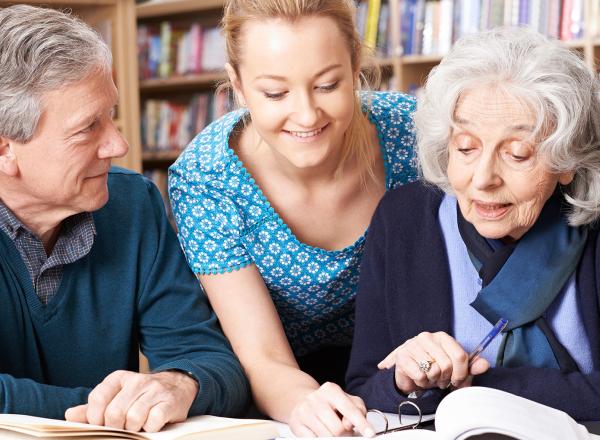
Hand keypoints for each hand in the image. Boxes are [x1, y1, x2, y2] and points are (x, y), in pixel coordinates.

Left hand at [65, 370, 198, 431]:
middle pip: (114, 413)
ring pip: (133, 418)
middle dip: (116, 427)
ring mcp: (154, 390)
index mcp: (119, 378)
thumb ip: (93, 407)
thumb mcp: (117, 396)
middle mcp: (136, 381)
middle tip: (122, 429)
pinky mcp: (169, 402)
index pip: (98, 398)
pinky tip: (152, 424)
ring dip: (134, 429)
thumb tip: (69, 415)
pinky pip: (153, 421)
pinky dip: (150, 428)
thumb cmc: (141, 396)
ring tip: (138, 426)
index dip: (95, 418)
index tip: (101, 425)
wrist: (177, 385)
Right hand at [288, 382, 374, 437]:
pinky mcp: (296, 424)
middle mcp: (316, 398)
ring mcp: (304, 411)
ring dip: (333, 438)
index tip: (369, 434)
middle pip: (339, 429)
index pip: (350, 409)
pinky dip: (320, 439)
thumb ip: (357, 410)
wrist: (302, 401)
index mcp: (331, 390)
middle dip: (345, 435)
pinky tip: (320, 432)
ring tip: (331, 431)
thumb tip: (351, 424)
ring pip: (327, 436)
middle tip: (344, 431)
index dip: (361, 424)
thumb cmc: (329, 403)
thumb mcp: (347, 400)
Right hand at [377, 332, 489, 393]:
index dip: (461, 373)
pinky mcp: (403, 356)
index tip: (457, 381)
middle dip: (445, 378)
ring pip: (432, 370)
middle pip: (446, 365)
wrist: (410, 372)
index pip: (460, 355)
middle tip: (441, 380)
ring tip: (429, 377)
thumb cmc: (434, 369)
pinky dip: (421, 382)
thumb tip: (485, 365)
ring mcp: (413, 345)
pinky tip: (419, 378)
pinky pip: (420, 375)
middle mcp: (427, 337)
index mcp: (442, 337)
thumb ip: (471, 366)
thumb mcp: (455, 369)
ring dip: (432, 380)